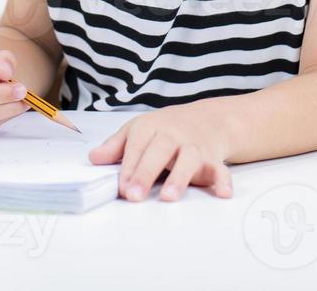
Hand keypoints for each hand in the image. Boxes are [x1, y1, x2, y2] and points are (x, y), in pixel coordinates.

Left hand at [88, 103, 233, 201]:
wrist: (208, 119)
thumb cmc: (166, 129)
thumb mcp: (138, 130)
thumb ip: (116, 146)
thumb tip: (93, 158)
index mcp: (150, 128)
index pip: (136, 146)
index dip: (128, 167)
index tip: (121, 187)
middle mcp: (173, 136)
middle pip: (159, 150)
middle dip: (146, 172)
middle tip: (134, 195)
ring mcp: (194, 147)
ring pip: (188, 158)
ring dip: (179, 177)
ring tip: (168, 196)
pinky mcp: (212, 159)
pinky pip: (220, 169)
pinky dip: (223, 180)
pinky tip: (223, 193)